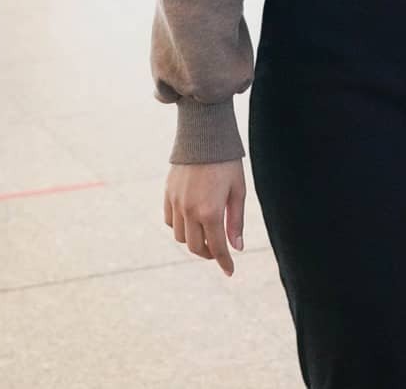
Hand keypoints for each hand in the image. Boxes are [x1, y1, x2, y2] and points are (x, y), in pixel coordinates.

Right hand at [164, 159, 246, 276]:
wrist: (204, 134)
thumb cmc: (226, 161)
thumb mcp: (238, 190)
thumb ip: (236, 220)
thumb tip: (237, 247)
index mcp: (210, 211)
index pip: (217, 247)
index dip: (224, 262)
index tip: (230, 272)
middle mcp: (189, 210)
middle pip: (195, 247)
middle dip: (209, 254)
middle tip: (219, 251)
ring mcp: (176, 203)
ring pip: (180, 237)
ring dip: (194, 242)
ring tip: (206, 236)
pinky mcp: (168, 193)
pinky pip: (169, 221)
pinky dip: (180, 228)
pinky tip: (191, 222)